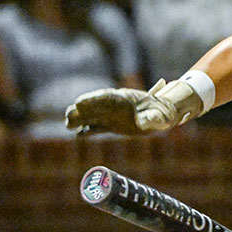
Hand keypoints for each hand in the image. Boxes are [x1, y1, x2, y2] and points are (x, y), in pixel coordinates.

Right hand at [65, 79, 202, 135]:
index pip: (105, 97)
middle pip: (95, 106)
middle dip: (82, 109)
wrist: (162, 116)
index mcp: (125, 99)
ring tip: (68, 124)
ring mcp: (112, 116)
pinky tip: (78, 134)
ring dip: (80, 120)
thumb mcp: (159, 117)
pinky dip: (88, 131)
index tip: (80, 102)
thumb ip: (151, 118)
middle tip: (69, 114)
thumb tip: (142, 122)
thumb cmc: (161, 114)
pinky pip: (98, 128)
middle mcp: (115, 106)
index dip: (92, 99)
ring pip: (93, 117)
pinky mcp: (112, 126)